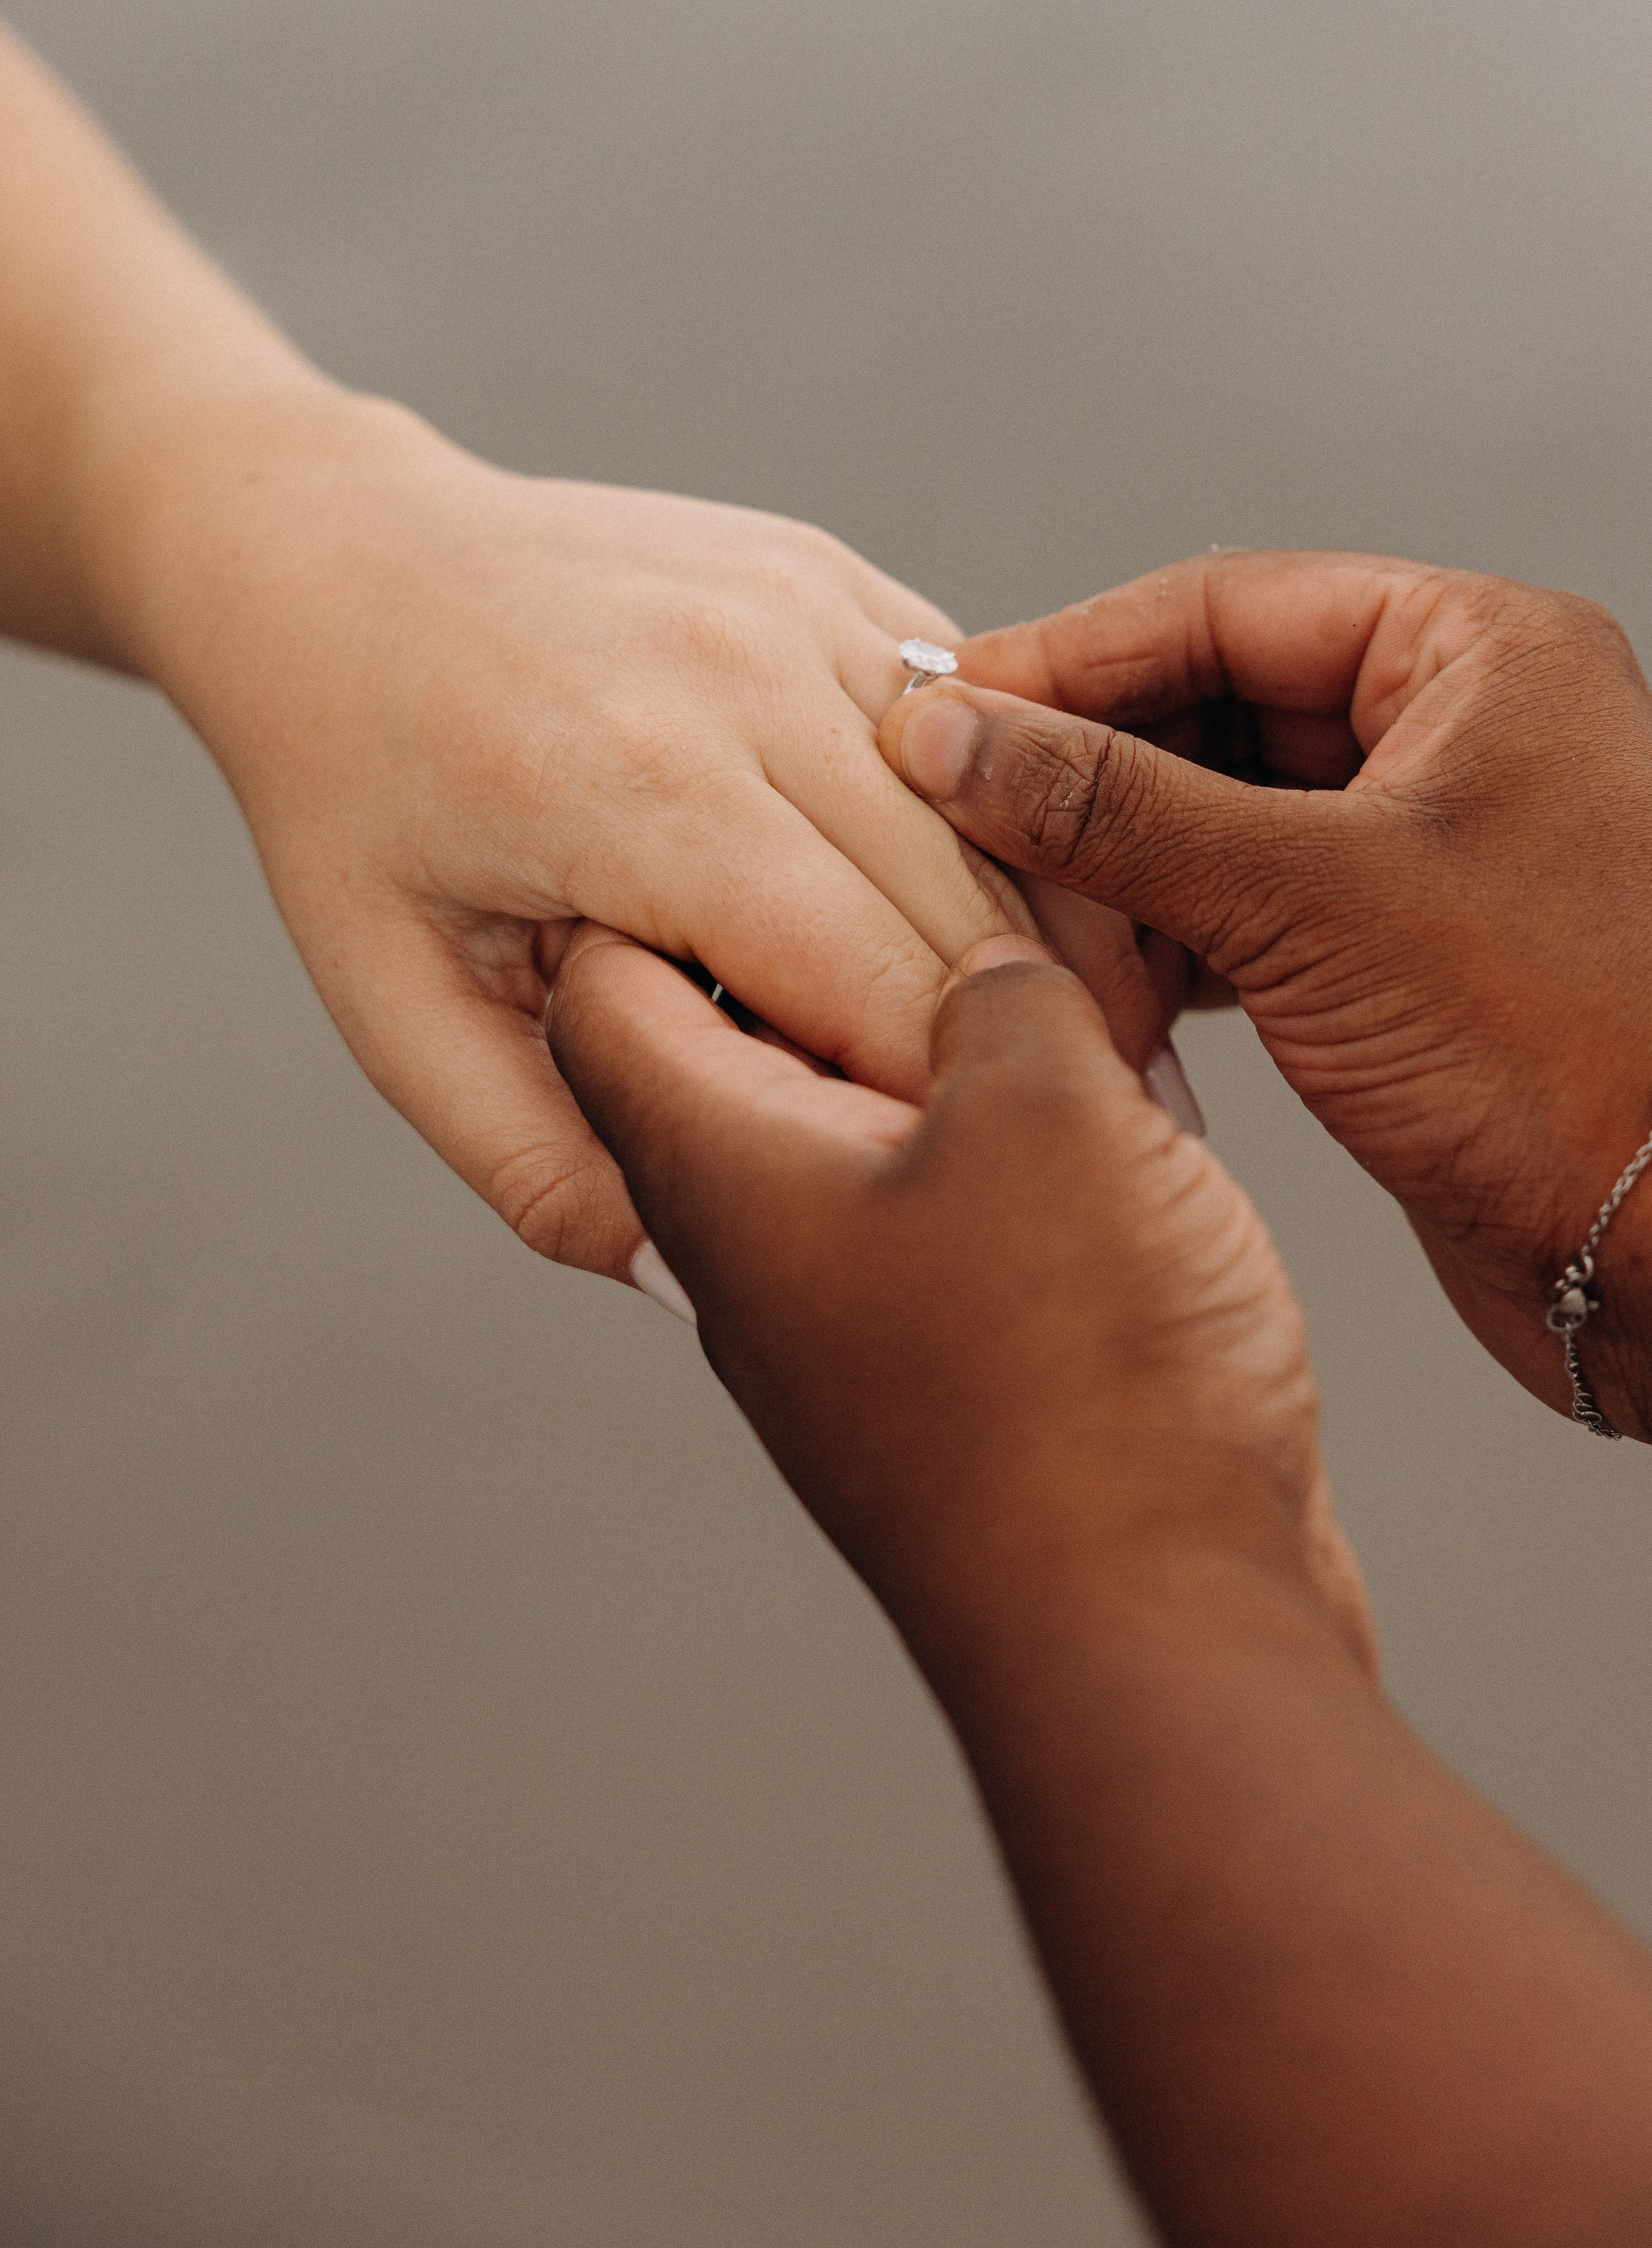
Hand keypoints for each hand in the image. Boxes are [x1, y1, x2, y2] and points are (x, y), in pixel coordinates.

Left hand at [88, 382, 1046, 1286]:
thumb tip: (685, 1277)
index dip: (940, 1114)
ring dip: (1044, 942)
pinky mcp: (834, 575)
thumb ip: (540, 1160)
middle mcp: (744, 672)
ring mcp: (802, 601)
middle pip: (968, 904)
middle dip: (1020, 1048)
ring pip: (1001, 810)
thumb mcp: (400, 1009)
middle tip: (1062, 1159)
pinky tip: (1000, 927)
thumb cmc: (363, 803)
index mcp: (638, 788)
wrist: (343, 569)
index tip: (970, 1205)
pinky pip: (980, 725)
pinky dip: (1003, 833)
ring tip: (1059, 1060)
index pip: (877, 983)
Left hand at [545, 923, 1372, 1664]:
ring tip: (1051, 961)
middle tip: (946, 852)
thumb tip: (993, 959)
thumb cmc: (1079, 1393)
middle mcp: (758, 1232)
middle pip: (729, 1028)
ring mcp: (855, 1293)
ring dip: (944, 1023)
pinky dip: (1011, 1112)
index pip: (604, 981)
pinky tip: (1111, 1072)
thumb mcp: (1045, 1115)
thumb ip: (997, 987)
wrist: (1168, 1647)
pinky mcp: (961, 1337)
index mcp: (719, 1162)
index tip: (761, 794)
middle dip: (830, 923)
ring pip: (857, 1098)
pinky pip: (953, 1178)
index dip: (660, 872)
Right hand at [878, 550, 1651, 1433]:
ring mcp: (1435, 850)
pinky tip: (1104, 976)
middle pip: (1218, 705)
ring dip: (1119, 862)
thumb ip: (1117, 810)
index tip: (948, 706)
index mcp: (1480, 656)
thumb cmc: (1570, 1052)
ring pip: (1226, 816)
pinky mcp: (1405, 959)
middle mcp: (1462, 735)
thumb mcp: (1310, 902)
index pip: (1227, 607)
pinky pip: (1252, 909)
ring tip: (1015, 898)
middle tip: (957, 803)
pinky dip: (1168, 938)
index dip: (1072, 655)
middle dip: (1088, 763)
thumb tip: (958, 737)